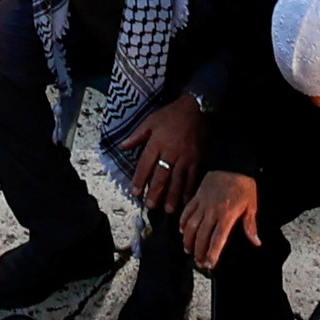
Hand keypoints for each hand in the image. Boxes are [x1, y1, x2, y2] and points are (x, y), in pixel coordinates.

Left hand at [123, 97, 207, 216]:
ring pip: (178, 180)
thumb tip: (123, 147)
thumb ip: (137, 136)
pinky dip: (189, 189)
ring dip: (173, 196)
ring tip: (168, 210)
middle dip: (156, 192)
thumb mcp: (150, 121)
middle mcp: (170, 152)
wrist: (196, 109)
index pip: (146, 164)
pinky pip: (192, 177)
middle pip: (162, 175)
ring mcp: (185, 157)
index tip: (135, 192)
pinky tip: (185, 200)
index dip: (139, 179)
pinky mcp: (197, 159)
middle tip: (151, 206)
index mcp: (157, 143)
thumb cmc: (170, 115)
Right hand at [174, 169, 264, 270]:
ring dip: (188, 240)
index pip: (217, 240)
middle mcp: (212, 212)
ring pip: (191, 226)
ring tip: (189, 250)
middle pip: (202, 236)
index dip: (212, 254)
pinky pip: (187, 211)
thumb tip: (256, 242)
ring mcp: (202, 204)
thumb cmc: (244, 184)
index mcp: (227, 215)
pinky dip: (183, 222)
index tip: (209, 265)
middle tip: (199, 263)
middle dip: (199, 252)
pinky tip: (183, 231)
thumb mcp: (252, 205)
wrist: (232, 162)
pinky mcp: (196, 196)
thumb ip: (251, 225)